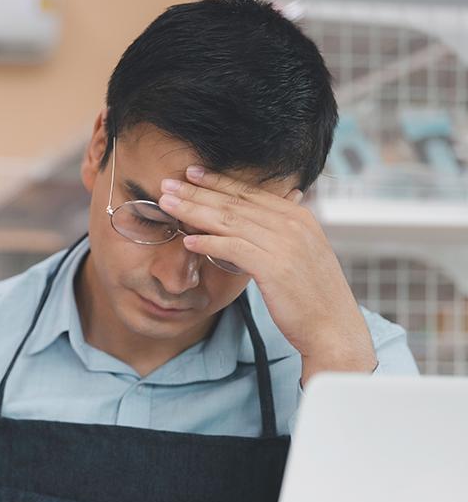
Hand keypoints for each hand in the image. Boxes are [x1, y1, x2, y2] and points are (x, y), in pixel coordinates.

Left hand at [159, 166, 375, 385]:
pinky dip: (209, 242)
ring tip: (167, 204)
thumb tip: (257, 221)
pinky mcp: (275, 267)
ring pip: (229, 220)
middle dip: (198, 191)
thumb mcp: (298, 255)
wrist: (333, 328)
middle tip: (168, 183)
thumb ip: (279, 234)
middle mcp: (293, 223)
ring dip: (194, 210)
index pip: (250, 193)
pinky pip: (233, 248)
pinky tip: (187, 241)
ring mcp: (285, 243)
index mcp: (298, 216)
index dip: (217, 181)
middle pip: (235, 202)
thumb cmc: (311, 297)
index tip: (191, 174)